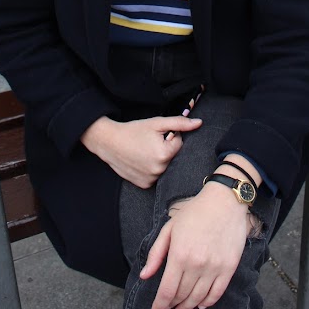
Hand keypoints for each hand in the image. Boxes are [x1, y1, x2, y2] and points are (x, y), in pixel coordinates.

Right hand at [80, 115, 201, 188]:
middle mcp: (159, 170)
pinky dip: (151, 169)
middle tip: (149, 143)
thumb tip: (199, 123)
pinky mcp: (144, 185)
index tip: (156, 135)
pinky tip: (141, 161)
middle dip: (165, 149)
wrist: (109, 142)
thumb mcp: (157, 123)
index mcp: (165, 154)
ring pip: (165, 167)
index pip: (179, 144)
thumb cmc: (133, 130)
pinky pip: (156, 176)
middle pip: (173, 157)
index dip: (169, 136)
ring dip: (159, 160)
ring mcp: (151, 179)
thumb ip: (180, 123)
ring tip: (144, 152)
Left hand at [140, 181, 249, 308]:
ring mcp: (214, 267)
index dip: (160, 304)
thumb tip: (144, 276)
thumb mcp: (169, 228)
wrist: (224, 201)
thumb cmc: (194, 212)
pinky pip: (217, 293)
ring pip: (199, 298)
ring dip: (188, 306)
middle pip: (182, 295)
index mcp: (179, 254)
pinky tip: (200, 304)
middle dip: (172, 304)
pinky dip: (208, 302)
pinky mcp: (229, 268)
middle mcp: (197, 264)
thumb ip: (156, 253)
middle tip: (168, 307)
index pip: (167, 290)